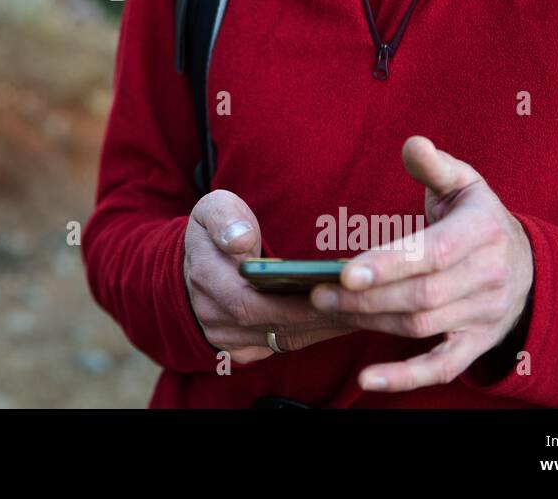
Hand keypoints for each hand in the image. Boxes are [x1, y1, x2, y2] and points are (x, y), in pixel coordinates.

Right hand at [184, 189, 354, 364]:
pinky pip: (281, 345)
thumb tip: (241, 240)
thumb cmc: (215, 231)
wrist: (197, 263)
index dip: (287, 305)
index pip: (247, 302)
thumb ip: (224, 218)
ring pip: (280, 339)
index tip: (324, 292)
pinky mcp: (242, 348)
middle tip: (357, 304)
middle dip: (315, 317)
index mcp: (205, 277)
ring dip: (321, 328)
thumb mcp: (212, 209)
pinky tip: (343, 320)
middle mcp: (213, 314)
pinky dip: (314, 334)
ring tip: (360, 310)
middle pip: (270, 325)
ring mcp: (226, 336)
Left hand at [309, 136, 534, 392]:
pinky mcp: (477, 344)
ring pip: (422, 326)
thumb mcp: (464, 183)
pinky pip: (442, 368)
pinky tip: (368, 379)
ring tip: (327, 306)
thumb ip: (434, 165)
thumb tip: (413, 143)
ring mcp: (485, 315)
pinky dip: (405, 378)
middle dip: (366, 296)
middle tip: (318, 289)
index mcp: (483, 232)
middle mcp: (489, 277)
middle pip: (421, 295)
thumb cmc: (478, 217)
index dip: (389, 264)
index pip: (433, 253)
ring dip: (371, 322)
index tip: (345, 270)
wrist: (527, 263)